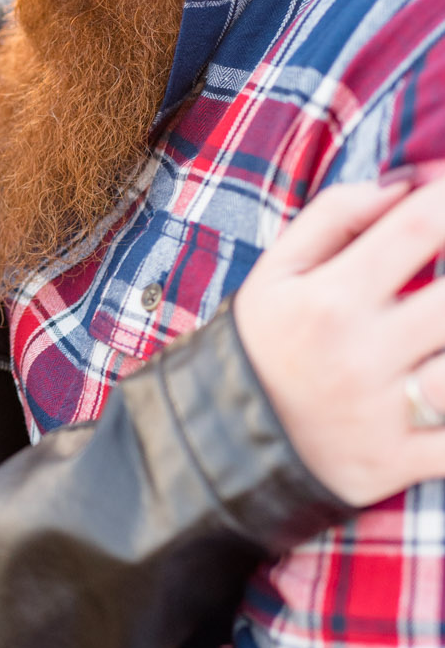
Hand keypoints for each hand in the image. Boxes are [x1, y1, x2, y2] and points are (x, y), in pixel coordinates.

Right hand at [233, 174, 444, 505]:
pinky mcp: (398, 462)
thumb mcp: (276, 271)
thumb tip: (405, 185)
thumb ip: (335, 215)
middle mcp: (359, 354)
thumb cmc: (265, 344)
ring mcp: (382, 413)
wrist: (224, 442)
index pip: (419, 228)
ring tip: (443, 331)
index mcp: (330, 300)